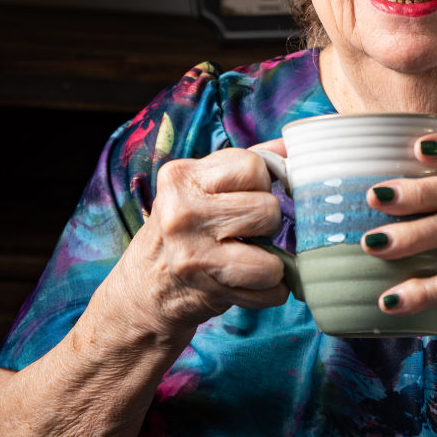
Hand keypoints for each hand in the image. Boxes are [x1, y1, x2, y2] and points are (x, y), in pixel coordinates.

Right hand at [107, 147, 288, 344]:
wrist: (144, 288)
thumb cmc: (184, 229)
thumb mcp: (202, 187)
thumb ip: (245, 163)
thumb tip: (292, 145)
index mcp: (182, 176)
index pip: (253, 166)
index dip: (261, 184)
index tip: (246, 197)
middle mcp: (182, 211)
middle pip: (268, 209)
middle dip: (268, 224)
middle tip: (247, 232)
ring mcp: (192, 252)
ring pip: (273, 257)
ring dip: (272, 263)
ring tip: (250, 258)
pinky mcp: (206, 289)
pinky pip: (270, 289)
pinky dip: (269, 291)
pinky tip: (246, 283)